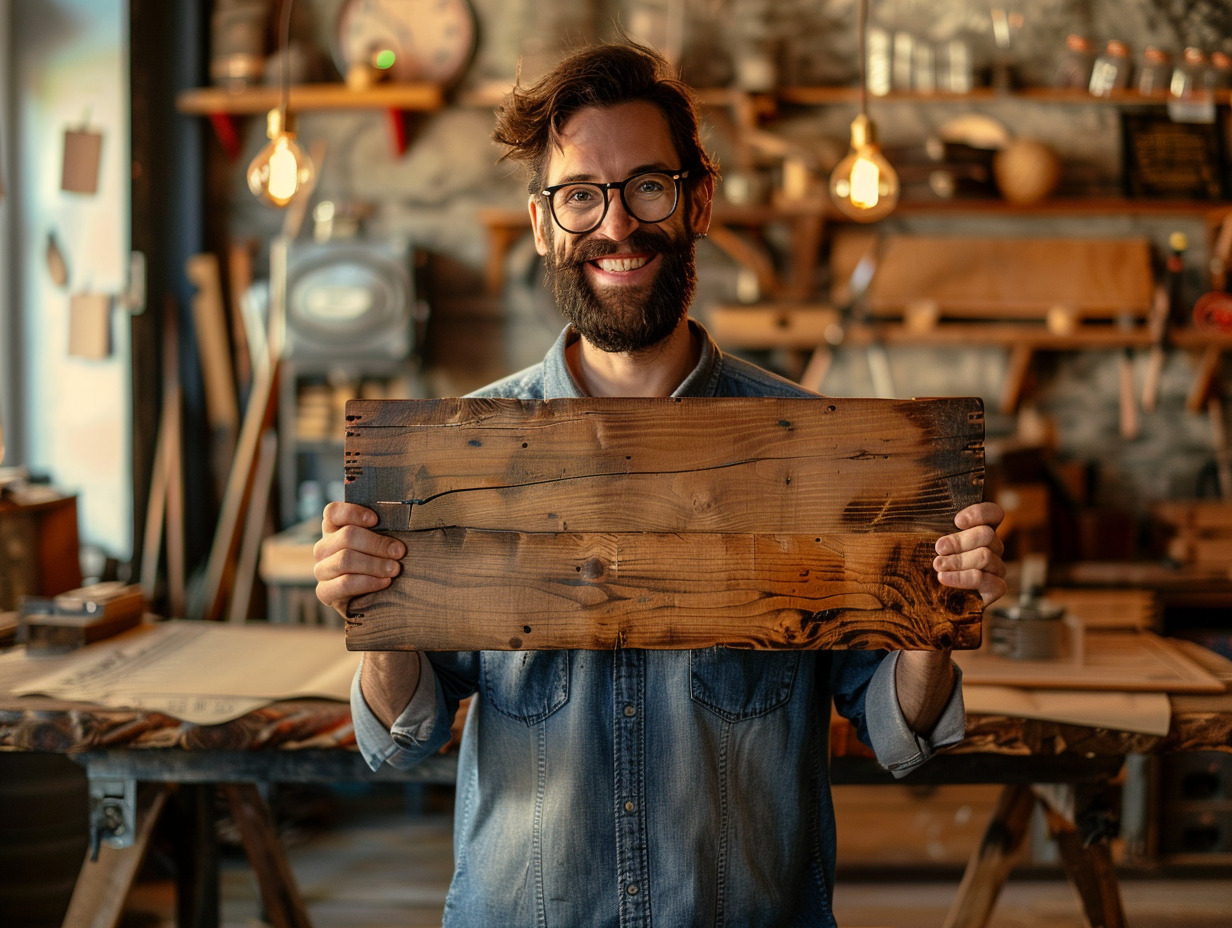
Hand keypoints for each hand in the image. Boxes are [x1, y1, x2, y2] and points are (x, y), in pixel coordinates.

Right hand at [313, 501, 406, 618]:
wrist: (374, 598)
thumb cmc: (379, 560)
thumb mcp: (379, 542)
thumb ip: (381, 529)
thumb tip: (400, 517)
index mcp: (333, 529)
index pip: (333, 512)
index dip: (353, 513)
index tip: (376, 520)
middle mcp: (323, 547)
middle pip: (346, 536)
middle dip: (377, 544)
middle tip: (399, 551)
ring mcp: (321, 569)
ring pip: (345, 560)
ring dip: (375, 564)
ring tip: (395, 569)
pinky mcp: (324, 591)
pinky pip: (345, 583)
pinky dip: (368, 582)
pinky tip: (385, 582)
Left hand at [933, 501, 1006, 607]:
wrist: (927, 601)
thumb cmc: (924, 564)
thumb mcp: (923, 540)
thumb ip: (924, 523)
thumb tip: (905, 501)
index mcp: (979, 530)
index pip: (994, 514)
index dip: (979, 513)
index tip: (956, 521)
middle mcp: (992, 547)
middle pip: (987, 534)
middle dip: (959, 541)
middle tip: (938, 548)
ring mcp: (996, 568)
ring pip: (985, 556)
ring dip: (958, 560)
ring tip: (937, 565)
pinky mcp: (995, 588)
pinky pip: (987, 580)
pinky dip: (962, 578)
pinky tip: (943, 578)